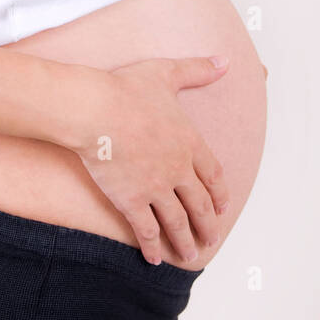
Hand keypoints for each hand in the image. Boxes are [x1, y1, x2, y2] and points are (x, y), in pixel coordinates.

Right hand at [75, 56, 231, 264]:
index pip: (213, 175)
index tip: (223, 207)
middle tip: (211, 239)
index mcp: (189, 142)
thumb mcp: (167, 73)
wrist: (95, 110)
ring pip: (177, 222)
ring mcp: (156, 187)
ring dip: (185, 241)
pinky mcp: (131, 200)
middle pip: (200, 204)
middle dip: (207, 224)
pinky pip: (146, 229)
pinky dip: (152, 246)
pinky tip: (154, 259)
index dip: (219, 193)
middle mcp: (178, 169)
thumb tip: (224, 61)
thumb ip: (197, 70)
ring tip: (190, 255)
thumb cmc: (127, 88)